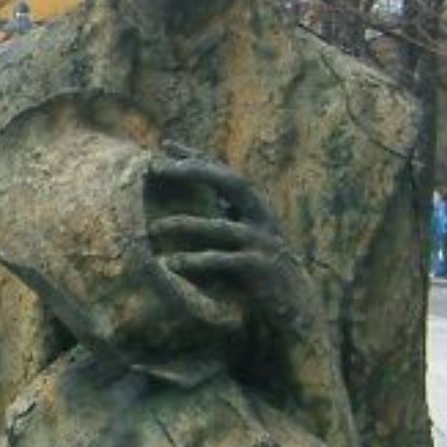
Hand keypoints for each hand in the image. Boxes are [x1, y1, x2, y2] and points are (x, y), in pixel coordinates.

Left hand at [146, 150, 319, 333]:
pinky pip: (223, 260)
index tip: (166, 144)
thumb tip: (179, 195)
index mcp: (255, 206)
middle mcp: (263, 217)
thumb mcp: (239, 235)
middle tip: (157, 167)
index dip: (198, 157)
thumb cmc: (255, 266)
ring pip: (221, 227)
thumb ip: (218, 214)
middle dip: (196, 171)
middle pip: (233, 183)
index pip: (225, 172)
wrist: (292, 303)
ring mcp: (263, 241)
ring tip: (154, 227)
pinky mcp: (260, 267)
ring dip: (185, 225)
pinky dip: (196, 261)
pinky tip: (171, 263)